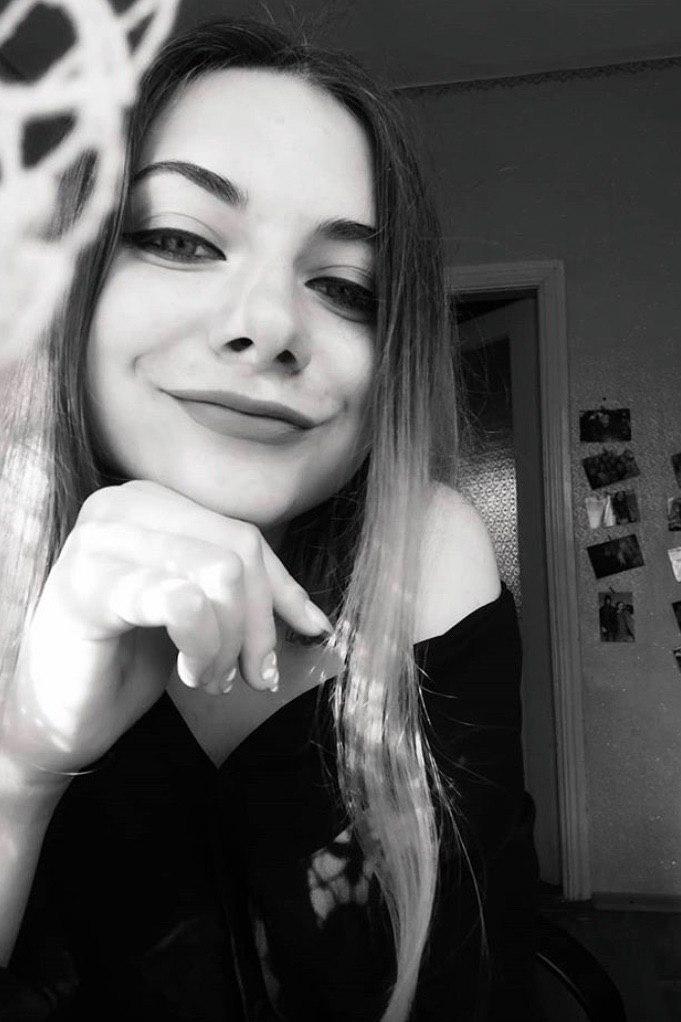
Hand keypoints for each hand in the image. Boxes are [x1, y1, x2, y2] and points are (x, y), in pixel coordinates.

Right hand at [2, 480, 331, 776]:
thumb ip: (247, 598)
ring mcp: (103, 539)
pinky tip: (189, 674)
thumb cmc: (124, 661)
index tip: (307, 634)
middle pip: (240, 549)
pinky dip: (204, 645)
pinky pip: (184, 602)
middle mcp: (124, 505)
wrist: (52, 718)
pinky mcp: (90, 583)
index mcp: (151, 503)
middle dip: (260, 624)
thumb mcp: (198, 616)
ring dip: (230, 642)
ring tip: (211, 679)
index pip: (244, 536)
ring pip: (221, 573)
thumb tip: (317, 618)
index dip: (283, 591)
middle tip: (252, 676)